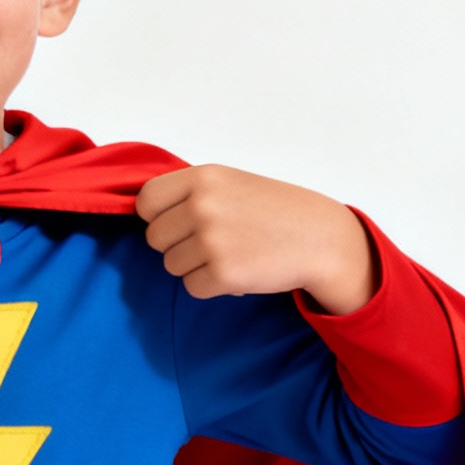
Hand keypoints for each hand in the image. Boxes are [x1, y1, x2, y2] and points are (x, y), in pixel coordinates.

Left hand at [134, 164, 376, 314]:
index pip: (146, 201)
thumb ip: (189, 193)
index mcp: (202, 178)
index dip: (156, 216)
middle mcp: (203, 206)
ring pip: (171, 265)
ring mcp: (212, 241)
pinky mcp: (223, 274)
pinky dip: (211, 285)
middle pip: (155, 238)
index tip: (175, 221)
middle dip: (176, 244)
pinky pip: (192, 287)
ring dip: (195, 266)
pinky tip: (238, 270)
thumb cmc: (274, 210)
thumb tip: (144, 212)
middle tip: (211, 241)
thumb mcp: (230, 182)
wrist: (320, 238)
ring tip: (229, 253)